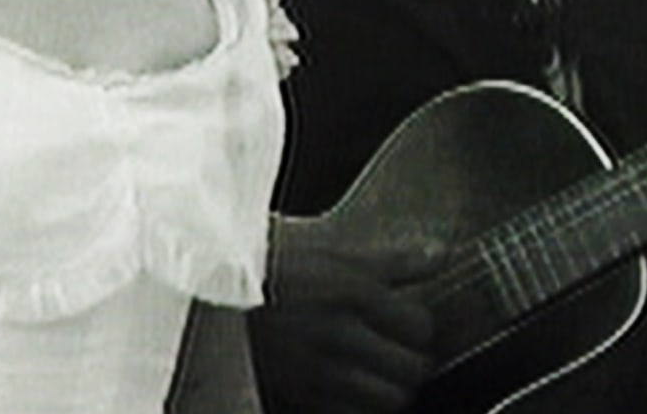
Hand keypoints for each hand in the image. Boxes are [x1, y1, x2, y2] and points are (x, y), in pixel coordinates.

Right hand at [250, 220, 441, 411]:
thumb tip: (442, 253)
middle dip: (411, 360)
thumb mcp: (329, 248)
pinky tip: (347, 388)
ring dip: (388, 388)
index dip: (417, 324)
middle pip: (411, 369)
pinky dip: (356, 406)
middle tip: (398, 349)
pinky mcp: (295, 395)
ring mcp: (316, 371)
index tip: (406, 319)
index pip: (420, 325)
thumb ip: (391, 257)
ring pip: (387, 400)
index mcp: (350, 291)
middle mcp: (337, 335)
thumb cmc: (265, 263)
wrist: (204, 286)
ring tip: (377, 373)